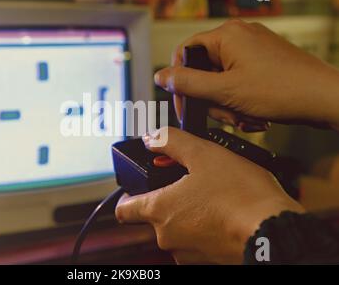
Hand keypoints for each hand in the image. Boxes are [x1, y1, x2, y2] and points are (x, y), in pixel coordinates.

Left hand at [115, 127, 304, 263]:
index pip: (123, 209)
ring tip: (213, 197)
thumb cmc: (241, 196)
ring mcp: (187, 253)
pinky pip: (197, 241)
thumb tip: (152, 138)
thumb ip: (172, 142)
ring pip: (178, 229)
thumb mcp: (204, 154)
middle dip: (169, 199)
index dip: (127, 196)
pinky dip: (205, 228)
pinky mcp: (207, 261)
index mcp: (159, 211)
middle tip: (191, 183)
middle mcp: (167, 237)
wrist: (275, 233)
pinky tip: (224, 215)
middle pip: (154, 216)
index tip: (136, 189)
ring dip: (188, 214)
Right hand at [155, 20, 338, 130]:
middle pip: (204, 71)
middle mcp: (239, 37)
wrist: (324, 99)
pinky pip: (238, 83)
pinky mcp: (263, 63)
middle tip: (225, 114)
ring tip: (244, 117)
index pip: (186, 53)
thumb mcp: (224, 91)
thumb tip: (161, 76)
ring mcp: (253, 50)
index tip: (184, 103)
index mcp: (227, 35)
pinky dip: (241, 102)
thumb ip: (187, 83)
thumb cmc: (282, 90)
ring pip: (221, 81)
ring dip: (228, 105)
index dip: (180, 81)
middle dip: (212, 99)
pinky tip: (253, 115)